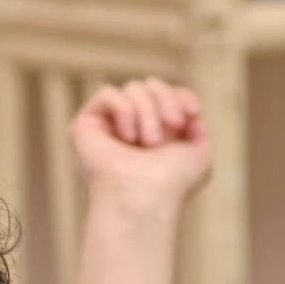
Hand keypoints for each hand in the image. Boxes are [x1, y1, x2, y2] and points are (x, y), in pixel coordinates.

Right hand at [70, 77, 211, 205]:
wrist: (147, 198)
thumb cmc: (172, 184)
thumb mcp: (199, 152)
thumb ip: (196, 128)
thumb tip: (186, 109)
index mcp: (154, 132)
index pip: (166, 92)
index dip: (180, 97)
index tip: (191, 117)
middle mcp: (130, 128)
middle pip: (151, 85)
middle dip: (165, 103)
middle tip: (165, 136)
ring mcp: (107, 127)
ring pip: (132, 88)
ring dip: (148, 112)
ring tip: (148, 143)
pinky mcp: (85, 126)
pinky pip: (106, 93)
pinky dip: (124, 110)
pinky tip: (127, 136)